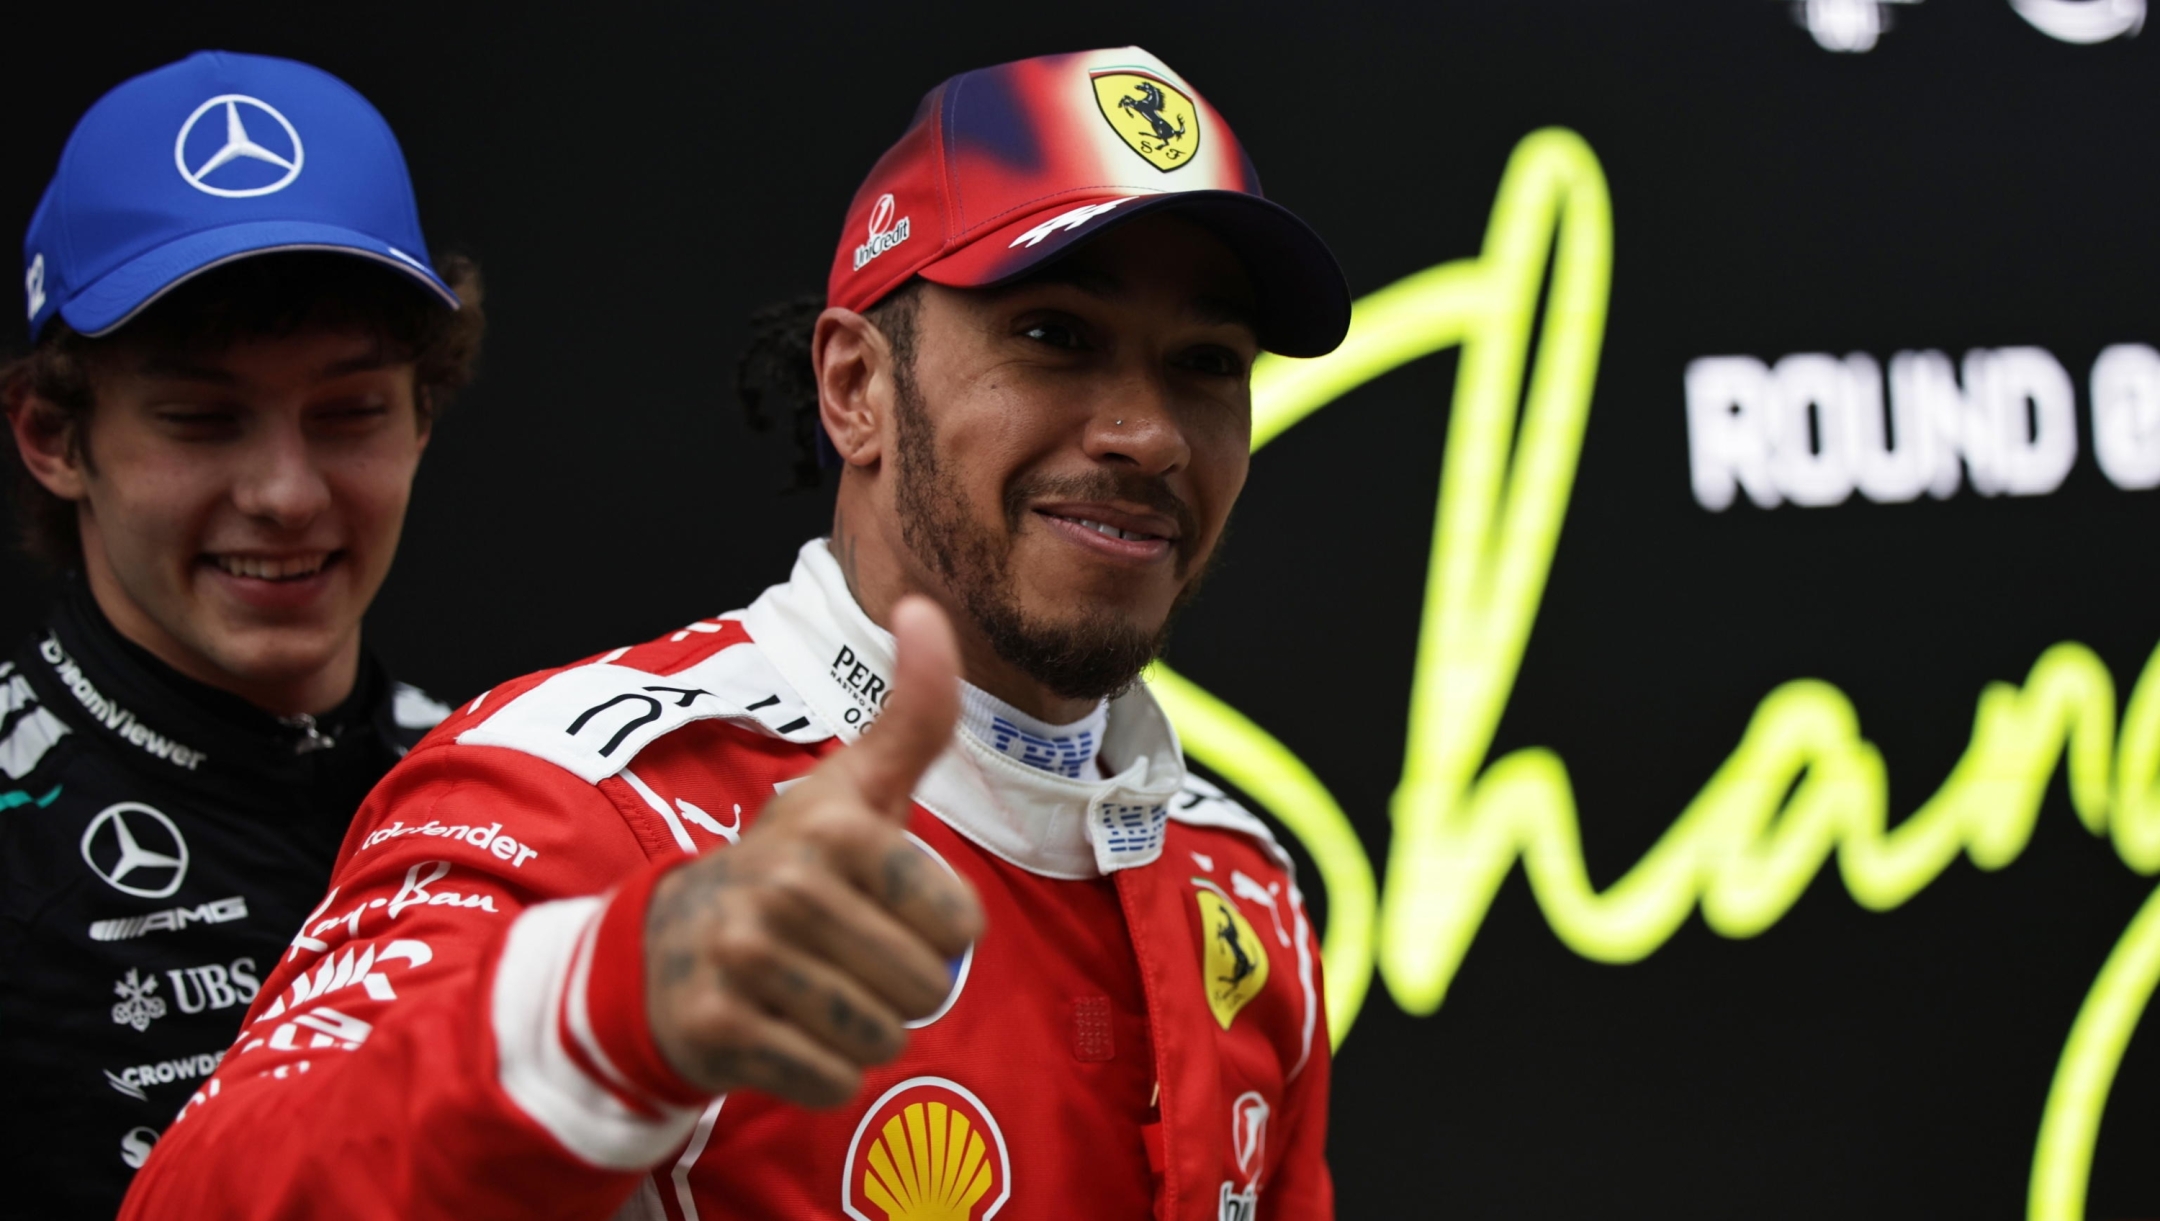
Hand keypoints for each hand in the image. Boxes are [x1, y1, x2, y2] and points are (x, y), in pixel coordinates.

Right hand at [643, 596, 984, 1105]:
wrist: (665, 945)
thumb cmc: (792, 863)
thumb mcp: (856, 786)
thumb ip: (913, 711)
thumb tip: (928, 607)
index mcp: (831, 825)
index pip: (960, 926)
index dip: (936, 929)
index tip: (882, 904)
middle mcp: (783, 887)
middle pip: (924, 988)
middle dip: (900, 984)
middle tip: (844, 952)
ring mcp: (743, 961)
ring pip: (882, 1040)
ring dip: (863, 1029)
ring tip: (816, 988)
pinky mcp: (716, 1033)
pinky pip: (831, 1082)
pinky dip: (823, 1071)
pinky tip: (785, 1028)